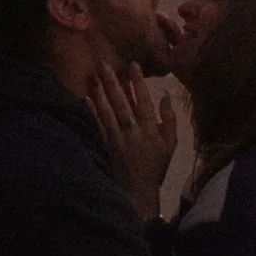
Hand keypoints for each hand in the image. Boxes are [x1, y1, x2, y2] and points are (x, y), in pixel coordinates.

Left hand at [84, 60, 178, 214]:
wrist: (137, 193)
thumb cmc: (155, 167)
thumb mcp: (170, 145)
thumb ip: (169, 120)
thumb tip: (165, 96)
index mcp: (150, 131)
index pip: (144, 101)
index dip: (138, 82)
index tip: (132, 65)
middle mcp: (133, 133)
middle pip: (122, 103)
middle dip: (113, 82)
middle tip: (104, 63)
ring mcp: (117, 140)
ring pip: (107, 112)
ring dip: (99, 93)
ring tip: (93, 76)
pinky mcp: (106, 147)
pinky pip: (98, 126)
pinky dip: (92, 112)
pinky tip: (86, 98)